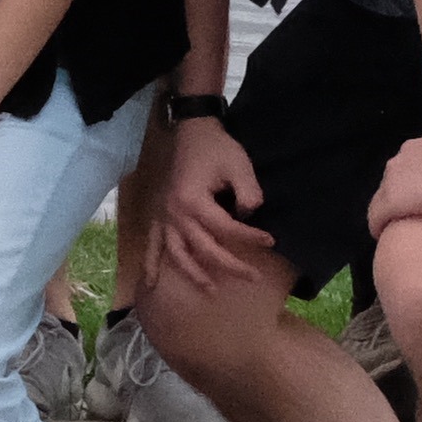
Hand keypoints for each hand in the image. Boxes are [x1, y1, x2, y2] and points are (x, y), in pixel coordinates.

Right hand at [152, 118, 277, 294]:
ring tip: (212, 290)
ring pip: (177, 254)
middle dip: (231, 265)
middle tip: (254, 277)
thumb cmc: (216, 148)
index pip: (226, 229)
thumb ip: (247, 193)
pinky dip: (150, 265)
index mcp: (193, 200)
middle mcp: (175, 214)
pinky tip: (151, 284)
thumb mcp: (239, 165)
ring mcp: (164, 217)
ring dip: (194, 274)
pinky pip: (152, 245)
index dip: (250, 237)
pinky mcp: (159, 216)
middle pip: (204, 248)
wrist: (192, 132)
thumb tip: (250, 216)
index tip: (271, 241)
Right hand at [369, 127, 421, 236]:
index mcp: (391, 198)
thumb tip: (420, 225)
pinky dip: (414, 174)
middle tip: (412, 217)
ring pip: (395, 181)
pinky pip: (407, 166)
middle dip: (393, 209)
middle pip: (383, 199)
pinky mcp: (410, 146)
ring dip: (404, 190)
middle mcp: (388, 178)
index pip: (375, 219)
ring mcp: (398, 160)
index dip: (382, 230)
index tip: (392, 235)